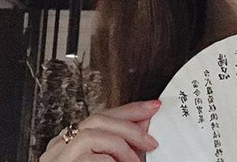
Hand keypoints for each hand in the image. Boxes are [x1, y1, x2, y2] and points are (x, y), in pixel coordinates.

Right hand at [40, 100, 160, 161]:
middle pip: (97, 119)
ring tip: (134, 161)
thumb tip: (144, 124)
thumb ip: (125, 146)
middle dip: (130, 125)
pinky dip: (112, 158)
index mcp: (69, 145)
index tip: (152, 107)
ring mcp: (57, 158)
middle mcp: (59, 148)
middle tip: (151, 141)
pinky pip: (91, 153)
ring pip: (93, 132)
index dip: (128, 110)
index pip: (100, 118)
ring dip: (121, 145)